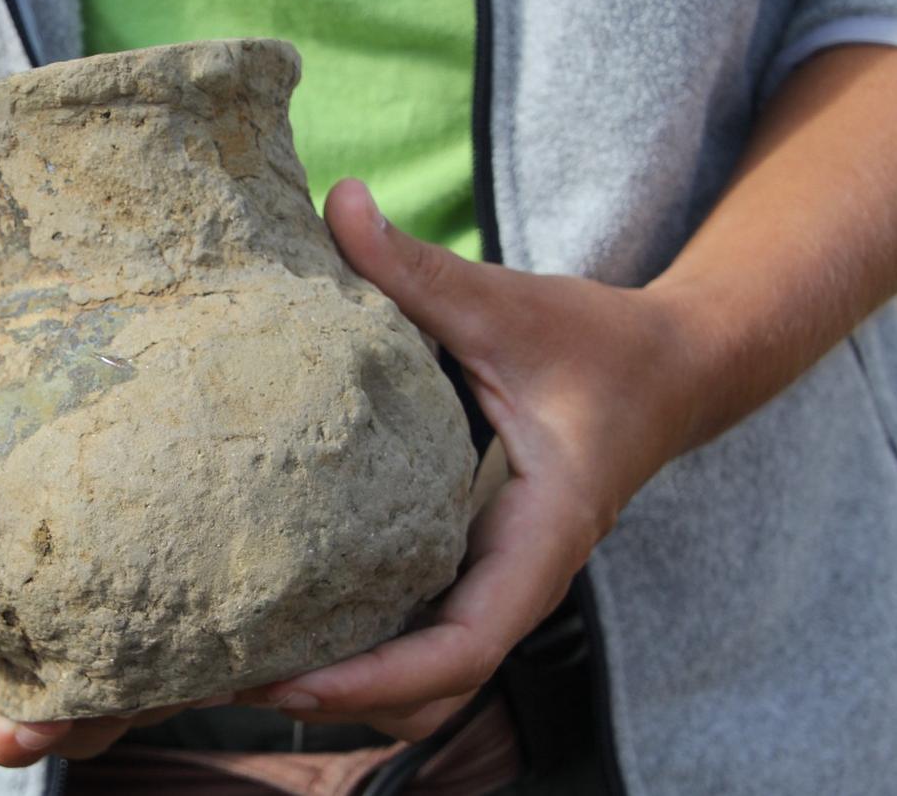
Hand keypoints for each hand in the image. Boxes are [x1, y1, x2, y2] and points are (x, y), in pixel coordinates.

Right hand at [0, 293, 223, 764]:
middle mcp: (63, 622)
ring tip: (224, 614)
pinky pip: (223, 596)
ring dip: (195, 660)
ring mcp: (132, 584)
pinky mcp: (191, 532)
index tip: (32, 715)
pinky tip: (262, 566)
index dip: (7, 728)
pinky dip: (241, 601)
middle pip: (96, 714)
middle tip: (157, 660)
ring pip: (170, 670)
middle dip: (121, 704)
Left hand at [241, 178, 705, 739]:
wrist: (668, 368)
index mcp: (539, 536)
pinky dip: (357, 637)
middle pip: (428, 685)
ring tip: (238, 662)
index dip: (377, 679)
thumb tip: (337, 201)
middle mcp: (514, 574)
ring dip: (344, 678)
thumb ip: (418, 267)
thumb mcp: (508, 303)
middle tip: (228, 681)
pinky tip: (279, 610)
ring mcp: (492, 573)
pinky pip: (415, 622)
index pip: (464, 646)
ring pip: (421, 667)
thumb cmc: (599, 343)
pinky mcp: (471, 556)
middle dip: (338, 696)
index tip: (291, 687)